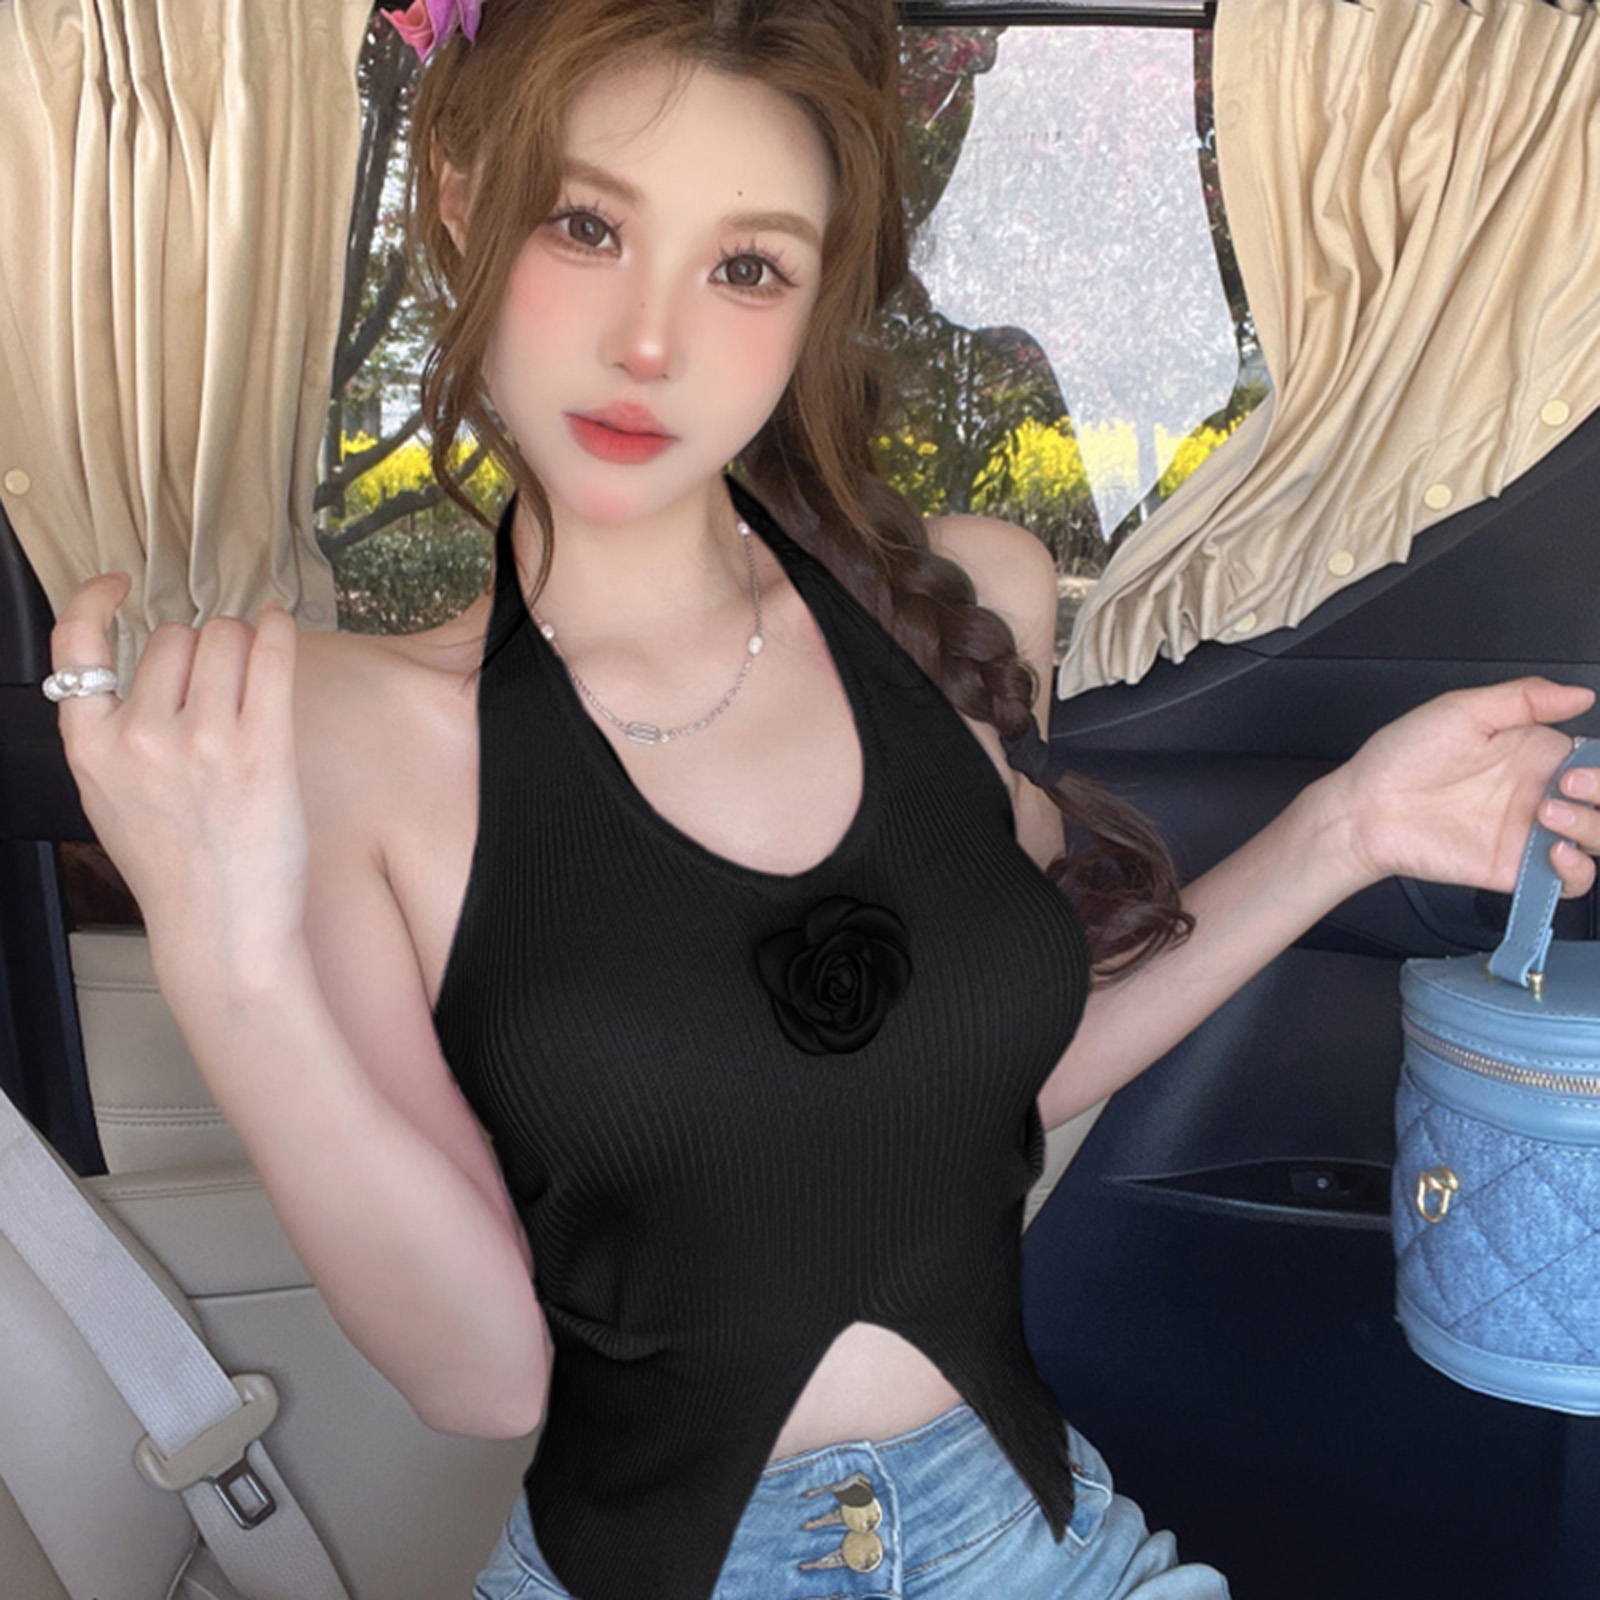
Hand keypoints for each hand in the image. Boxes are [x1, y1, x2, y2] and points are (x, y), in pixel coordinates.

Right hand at [51, 575, 309, 992]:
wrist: (221, 929)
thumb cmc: (176, 868)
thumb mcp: (110, 799)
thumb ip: (112, 737)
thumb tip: (139, 675)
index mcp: (90, 747)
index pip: (75, 646)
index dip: (96, 599)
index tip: (121, 583)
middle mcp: (140, 736)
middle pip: (174, 637)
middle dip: (200, 646)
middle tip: (221, 680)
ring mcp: (202, 741)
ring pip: (223, 638)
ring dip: (241, 642)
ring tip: (252, 672)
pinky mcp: (261, 750)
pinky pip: (271, 659)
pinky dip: (278, 631)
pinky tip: (281, 624)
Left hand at [1334, 677, 1598, 896]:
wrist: (1365, 808)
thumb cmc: (1402, 757)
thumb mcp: (1463, 710)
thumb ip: (1525, 699)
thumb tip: (1580, 694)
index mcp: (1536, 752)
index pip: (1596, 761)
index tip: (1580, 765)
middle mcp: (1540, 792)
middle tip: (1569, 786)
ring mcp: (1530, 832)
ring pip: (1598, 839)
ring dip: (1592, 828)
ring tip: (1548, 814)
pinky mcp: (1515, 868)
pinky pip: (1570, 882)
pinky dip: (1577, 872)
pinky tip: (1554, 852)